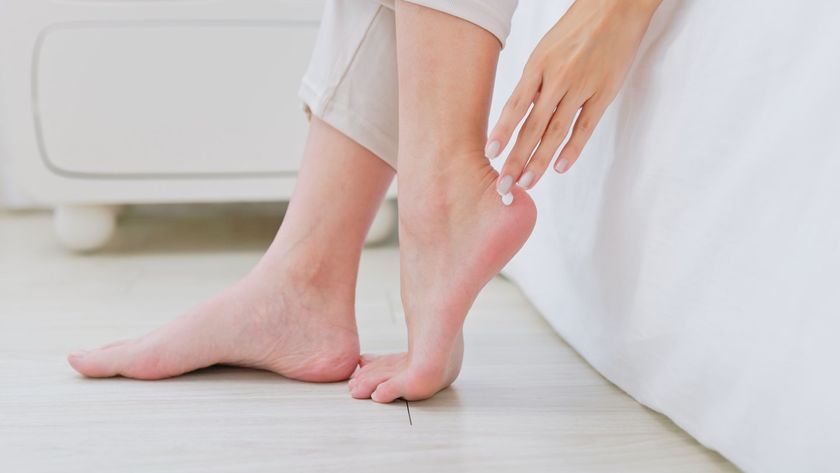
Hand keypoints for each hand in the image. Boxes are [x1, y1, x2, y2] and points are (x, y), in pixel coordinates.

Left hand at [487, 0, 660, 191]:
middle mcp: (556, 78)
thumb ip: (534, 82)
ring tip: (527, 182)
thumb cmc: (577, 29)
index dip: (502, 132)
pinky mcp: (604, 92)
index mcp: (537, 66)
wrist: (615, 7)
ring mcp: (581, 86)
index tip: (490, 153)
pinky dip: (572, 149)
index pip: (515, 106)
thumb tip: (517, 114)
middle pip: (532, 126)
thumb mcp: (546, 50)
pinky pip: (585, 126)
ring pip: (556, 131)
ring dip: (539, 160)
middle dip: (515, 158)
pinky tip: (559, 167)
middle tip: (504, 183)